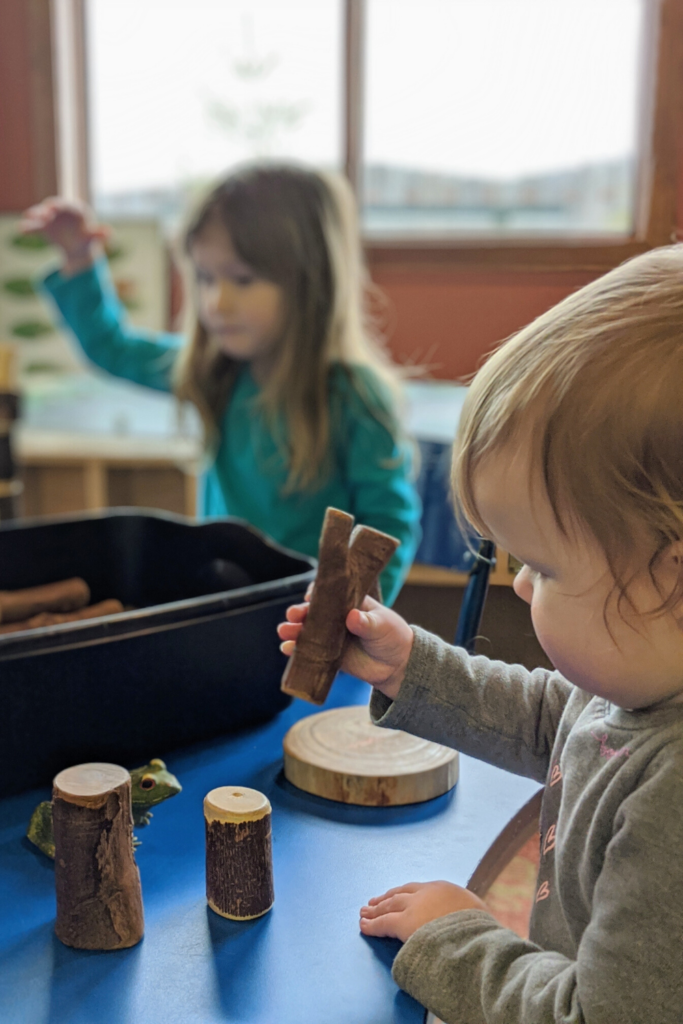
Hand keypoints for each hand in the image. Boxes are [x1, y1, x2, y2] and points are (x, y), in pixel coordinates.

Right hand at [20, 197, 108, 275]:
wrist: (78, 249)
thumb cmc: (87, 240)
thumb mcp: (93, 239)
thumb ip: (99, 234)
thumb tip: (109, 232)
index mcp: (76, 210)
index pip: (67, 205)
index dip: (59, 206)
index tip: (51, 208)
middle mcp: (62, 211)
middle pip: (53, 207)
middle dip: (47, 210)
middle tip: (43, 216)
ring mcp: (51, 218)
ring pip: (42, 214)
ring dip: (36, 215)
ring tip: (30, 217)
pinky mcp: (43, 227)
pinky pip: (35, 226)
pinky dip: (29, 227)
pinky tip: (22, 230)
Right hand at [277, 588, 413, 700]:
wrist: (398, 666)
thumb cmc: (393, 637)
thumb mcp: (383, 626)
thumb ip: (367, 623)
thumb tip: (352, 617)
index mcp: (351, 603)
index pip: (330, 593)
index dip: (317, 593)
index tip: (309, 596)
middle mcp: (337, 618)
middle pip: (314, 612)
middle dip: (300, 612)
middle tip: (292, 615)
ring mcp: (331, 637)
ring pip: (308, 631)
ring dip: (293, 630)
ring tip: (283, 631)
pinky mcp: (329, 655)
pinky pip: (310, 652)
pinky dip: (296, 651)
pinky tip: (287, 649)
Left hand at [359, 881, 488, 942]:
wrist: (476, 936)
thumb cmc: (482, 930)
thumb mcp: (476, 916)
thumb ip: (464, 916)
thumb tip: (466, 924)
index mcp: (445, 889)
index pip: (418, 890)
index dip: (405, 894)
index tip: (396, 897)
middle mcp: (426, 893)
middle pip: (400, 894)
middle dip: (385, 899)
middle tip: (372, 903)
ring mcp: (414, 906)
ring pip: (389, 906)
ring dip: (375, 910)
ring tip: (364, 913)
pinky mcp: (404, 923)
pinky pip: (383, 923)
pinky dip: (372, 925)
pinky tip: (364, 927)